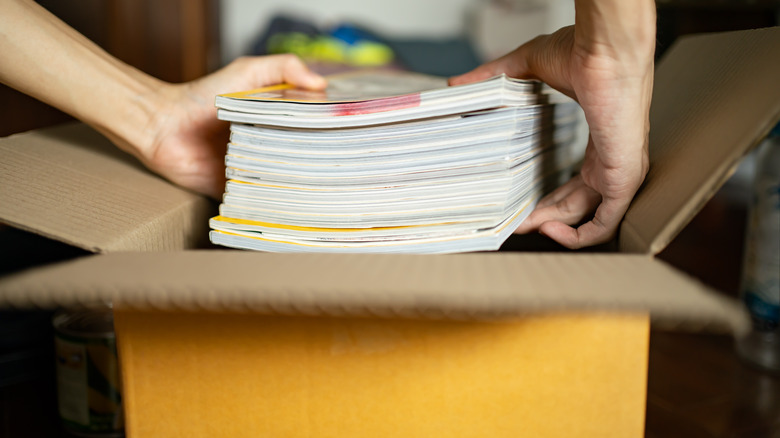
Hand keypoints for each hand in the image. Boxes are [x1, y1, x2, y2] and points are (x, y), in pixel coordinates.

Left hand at [137, 55, 326, 198]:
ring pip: (290, 183)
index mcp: (280, 120)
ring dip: (303, 186)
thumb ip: (283, 67)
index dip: (334, 131)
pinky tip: (295, 208)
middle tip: (345, 168)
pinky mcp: (243, 193)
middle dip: (323, 163)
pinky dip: (277, 207)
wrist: (163, 128)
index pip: (315, 128)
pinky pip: (265, 204)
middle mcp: (274, 146)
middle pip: (307, 158)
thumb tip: (321, 82)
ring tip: (326, 191)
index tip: (353, 134)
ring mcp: (260, 171)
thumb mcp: (246, 72)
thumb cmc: (203, 97)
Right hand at [450, 24, 653, 248]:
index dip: (545, 199)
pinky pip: (605, 224)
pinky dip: (577, 237)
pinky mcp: (624, 179)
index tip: (517, 205)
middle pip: (576, 205)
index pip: (575, 184)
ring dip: (552, 228)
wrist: (605, 51)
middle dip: (541, 218)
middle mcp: (612, 161)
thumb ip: (494, 77)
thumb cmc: (583, 51)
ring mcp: (621, 172)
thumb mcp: (529, 67)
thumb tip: (457, 83)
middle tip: (511, 223)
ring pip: (588, 219)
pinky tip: (546, 229)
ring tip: (520, 228)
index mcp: (599, 143)